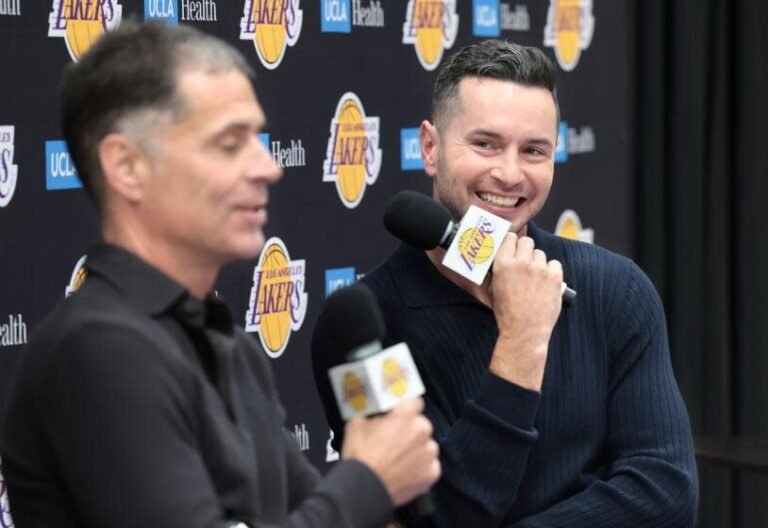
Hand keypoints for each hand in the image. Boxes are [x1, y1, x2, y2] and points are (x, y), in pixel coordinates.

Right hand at [341, 398, 440, 505]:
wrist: (364, 489)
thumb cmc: (361, 457)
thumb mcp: (356, 424)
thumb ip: (371, 414)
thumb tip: (373, 414)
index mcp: (405, 416)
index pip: (415, 401)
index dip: (406, 407)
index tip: (401, 413)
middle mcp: (421, 431)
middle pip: (421, 425)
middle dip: (410, 430)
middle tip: (394, 439)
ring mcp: (429, 453)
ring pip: (427, 445)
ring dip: (417, 449)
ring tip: (399, 459)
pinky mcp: (432, 473)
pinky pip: (430, 465)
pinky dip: (421, 468)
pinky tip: (406, 471)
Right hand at [488, 233, 562, 390]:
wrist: (525, 330)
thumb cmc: (507, 314)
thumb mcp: (493, 290)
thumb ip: (495, 272)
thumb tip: (498, 261)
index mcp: (503, 264)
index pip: (510, 238)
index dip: (512, 243)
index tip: (514, 248)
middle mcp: (521, 263)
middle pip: (527, 242)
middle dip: (525, 250)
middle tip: (525, 262)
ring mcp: (540, 269)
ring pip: (540, 253)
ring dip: (538, 262)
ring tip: (535, 277)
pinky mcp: (555, 277)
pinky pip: (554, 263)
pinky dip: (551, 270)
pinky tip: (546, 281)